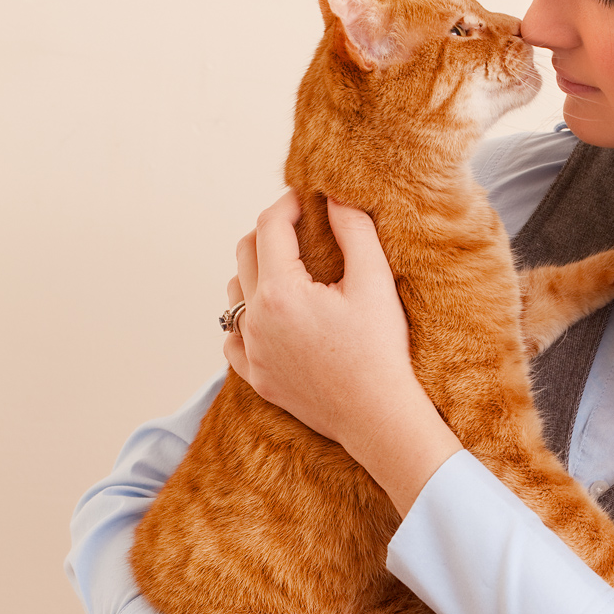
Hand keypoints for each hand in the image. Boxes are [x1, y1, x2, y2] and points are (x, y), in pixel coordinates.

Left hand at [223, 191, 460, 513]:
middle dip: (269, 232)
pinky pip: (233, 338)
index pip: (269, 227)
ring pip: (233, 294)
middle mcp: (255, 319)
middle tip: (299, 227)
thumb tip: (335, 197)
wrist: (376, 416)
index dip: (286, 203)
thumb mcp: (375, 282)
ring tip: (288, 270)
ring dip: (254, 273)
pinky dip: (246, 319)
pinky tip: (272, 317)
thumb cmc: (380, 350)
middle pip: (245, 253)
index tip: (305, 198)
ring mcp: (252, 351)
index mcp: (281, 291)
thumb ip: (354, 231)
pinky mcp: (257, 377)